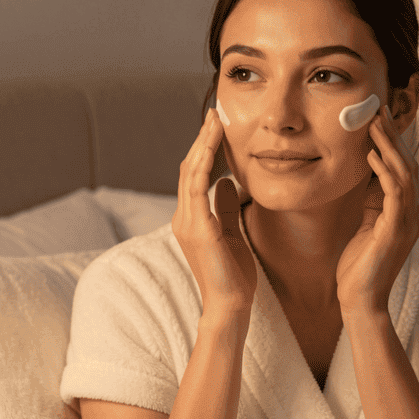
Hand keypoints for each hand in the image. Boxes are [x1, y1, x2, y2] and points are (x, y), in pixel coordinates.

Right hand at [171, 107, 256, 316]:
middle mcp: (184, 217)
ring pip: (190, 172)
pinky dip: (203, 164)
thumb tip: (226, 182)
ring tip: (215, 121)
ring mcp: (187, 222)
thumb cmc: (234, 275)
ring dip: (203, 144)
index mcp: (192, 218)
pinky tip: (212, 146)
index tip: (217, 126)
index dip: (204, 149)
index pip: (195, 175)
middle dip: (202, 139)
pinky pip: (197, 188)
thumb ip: (226, 208)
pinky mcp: (198, 229)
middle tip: (216, 113)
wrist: (230, 305)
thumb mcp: (233, 233)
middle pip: (189, 168)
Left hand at [336, 105, 418, 314]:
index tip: (379, 120)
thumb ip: (372, 202)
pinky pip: (394, 193)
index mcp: (405, 213)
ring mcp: (407, 222)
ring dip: (389, 147)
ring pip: (404, 174)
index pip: (403, 171)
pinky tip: (372, 156)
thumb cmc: (359, 266)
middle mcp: (412, 215)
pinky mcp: (396, 230)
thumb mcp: (365, 226)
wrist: (360, 301)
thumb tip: (368, 173)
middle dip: (393, 137)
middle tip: (378, 111)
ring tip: (375, 124)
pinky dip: (384, 172)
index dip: (393, 144)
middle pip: (407, 166)